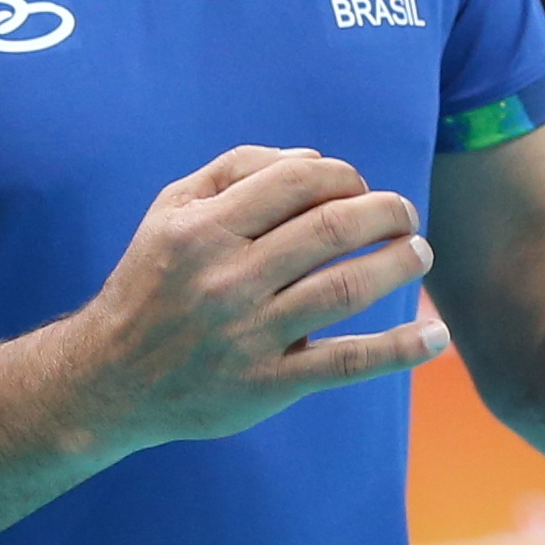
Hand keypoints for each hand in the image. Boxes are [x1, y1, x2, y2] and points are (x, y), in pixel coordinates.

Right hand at [68, 145, 446, 451]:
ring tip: (421, 253)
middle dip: (384, 212)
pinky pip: (346, 363)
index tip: (361, 187)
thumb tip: (313, 159)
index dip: (345, 176)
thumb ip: (234, 171)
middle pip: (330, 229)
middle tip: (405, 213)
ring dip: (398, 265)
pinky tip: (435, 336)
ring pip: (345, 288)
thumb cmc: (152, 282)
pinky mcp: (268, 385)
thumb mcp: (169, 211)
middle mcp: (226, 278)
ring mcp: (249, 334)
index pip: (297, 181)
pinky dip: (399, 349)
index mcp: (203, 228)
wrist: (109, 378)